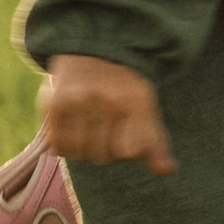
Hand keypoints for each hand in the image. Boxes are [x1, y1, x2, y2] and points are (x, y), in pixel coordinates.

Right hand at [42, 53, 176, 172]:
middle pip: (104, 157)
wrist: (91, 51)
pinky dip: (65, 146)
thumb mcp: (145, 109)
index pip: (130, 152)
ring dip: (84, 150)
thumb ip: (156, 144)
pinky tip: (71, 132)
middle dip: (105, 151)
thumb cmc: (123, 89)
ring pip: (81, 154)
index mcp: (136, 100)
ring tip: (88, 131)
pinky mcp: (56, 104)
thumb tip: (167, 171)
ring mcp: (80, 101)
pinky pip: (61, 146)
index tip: (125, 134)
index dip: (127, 150)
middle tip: (104, 130)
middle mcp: (108, 99)